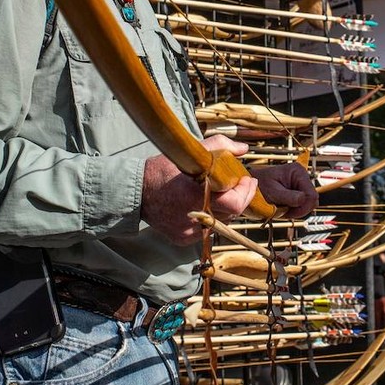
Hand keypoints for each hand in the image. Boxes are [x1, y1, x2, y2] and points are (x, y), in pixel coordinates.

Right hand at [142, 135, 258, 244]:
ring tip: (217, 193)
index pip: (234, 203)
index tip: (249, 180)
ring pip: (220, 222)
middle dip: (240, 198)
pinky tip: (199, 205)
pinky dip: (208, 217)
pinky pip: (205, 230)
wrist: (135, 193)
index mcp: (197, 195)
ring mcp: (188, 231)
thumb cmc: (163, 170)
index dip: (246, 193)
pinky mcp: (183, 238)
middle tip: (241, 185)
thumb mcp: (190, 153)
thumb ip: (220, 146)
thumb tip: (243, 148)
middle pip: (231, 213)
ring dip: (224, 208)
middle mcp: (194, 217)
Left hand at [252, 162, 318, 217]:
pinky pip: (302, 205)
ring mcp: (300, 184)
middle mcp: (301, 176)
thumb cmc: (258, 186)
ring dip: (295, 210)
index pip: (311, 195)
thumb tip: (303, 199)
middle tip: (283, 211)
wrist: (250, 187)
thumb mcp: (272, 192)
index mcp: (297, 171)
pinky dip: (293, 209)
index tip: (289, 212)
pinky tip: (283, 207)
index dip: (303, 207)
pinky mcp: (297, 191)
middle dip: (299, 209)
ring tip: (281, 208)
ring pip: (307, 204)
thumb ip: (288, 197)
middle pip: (311, 200)